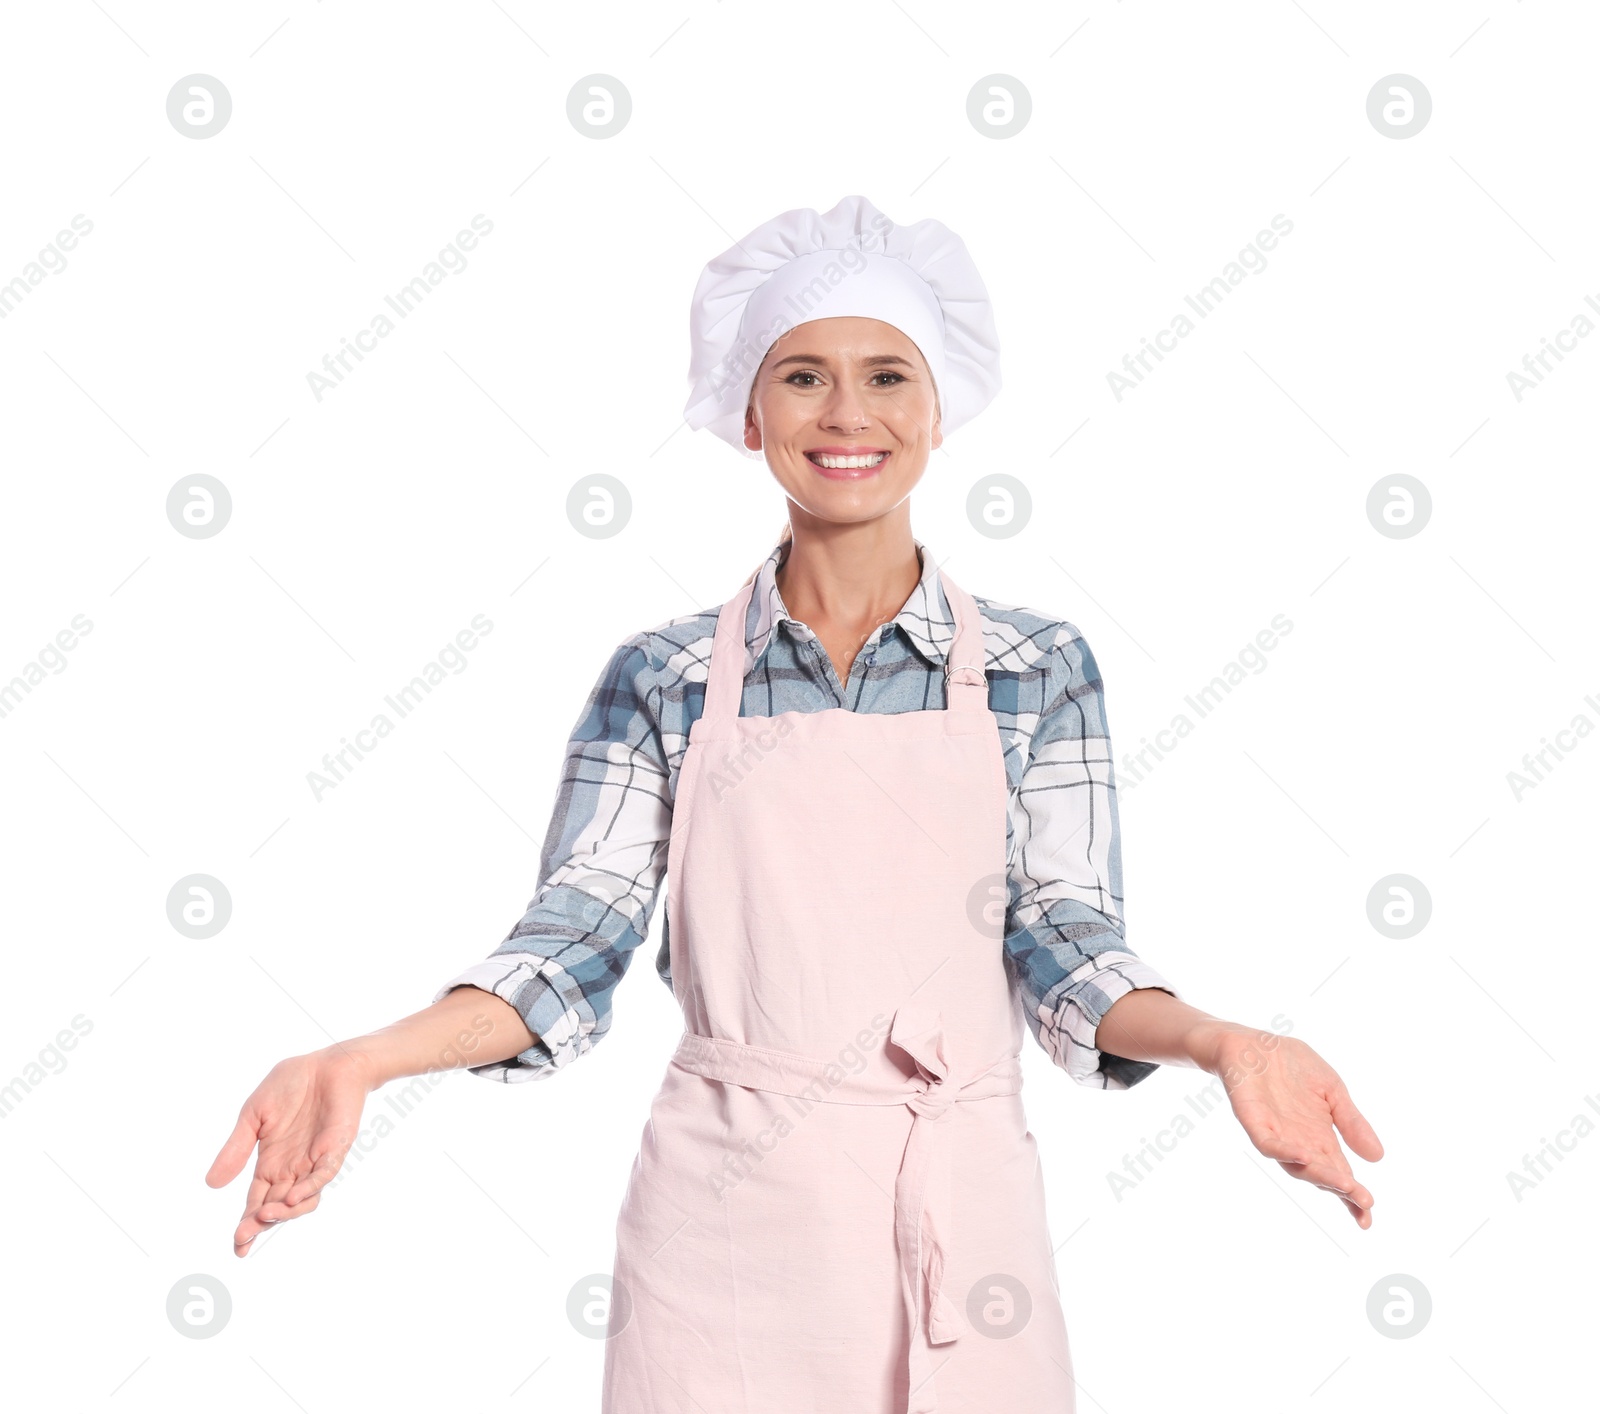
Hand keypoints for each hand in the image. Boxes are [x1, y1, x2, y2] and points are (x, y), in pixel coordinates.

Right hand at [205, 1046, 374, 1255]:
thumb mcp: (253, 1116)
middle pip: (276, 1207)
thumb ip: (236, 1148)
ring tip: (264, 1216)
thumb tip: (211, 1184)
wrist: (328, 1062)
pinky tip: (291, 1196)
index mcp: (271, 1163)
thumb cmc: (292, 1085)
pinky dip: (309, 1187)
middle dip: (260, 1225)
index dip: (247, 1223)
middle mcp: (294, 1168)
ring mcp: (315, 1160)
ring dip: (284, 1212)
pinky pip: (324, 1173)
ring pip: (303, 1199)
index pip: (257, 1201)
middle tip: (243, 1237)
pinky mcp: (336, 1147)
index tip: (237, 1245)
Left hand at [1199, 1023, 1383, 1227]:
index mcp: (1319, 1138)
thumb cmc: (1292, 1065)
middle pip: (1320, 1175)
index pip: (1338, 1173)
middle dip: (1341, 1189)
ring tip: (1346, 1184)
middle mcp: (1297, 1142)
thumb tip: (1377, 1157)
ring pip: (1295, 1165)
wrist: (1254, 1042)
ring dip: (1320, 1175)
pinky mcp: (1253, 1121)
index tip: (1369, 1214)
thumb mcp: (1333, 1090)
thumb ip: (1351, 1121)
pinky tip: (1305, 1156)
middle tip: (1364, 1203)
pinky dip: (1285, 1151)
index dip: (1352, 1196)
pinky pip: (1268, 1143)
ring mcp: (1275, 1133)